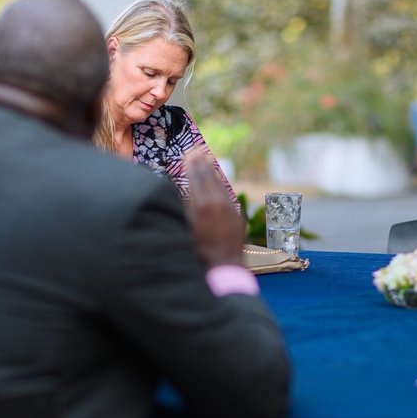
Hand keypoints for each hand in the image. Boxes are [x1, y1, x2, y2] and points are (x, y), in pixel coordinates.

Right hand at [186, 152, 243, 268]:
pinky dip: (222, 185)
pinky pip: (228, 195)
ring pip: (220, 184)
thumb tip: (179, 194)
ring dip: (213, 171)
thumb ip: (184, 210)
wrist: (224, 266)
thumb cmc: (199, 252)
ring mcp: (230, 209)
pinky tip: (218, 181)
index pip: (196, 179)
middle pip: (209, 178)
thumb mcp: (186, 229)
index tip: (188, 155)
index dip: (192, 166)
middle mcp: (218, 204)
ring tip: (207, 159)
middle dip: (202, 164)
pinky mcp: (237, 215)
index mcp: (203, 206)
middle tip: (196, 150)